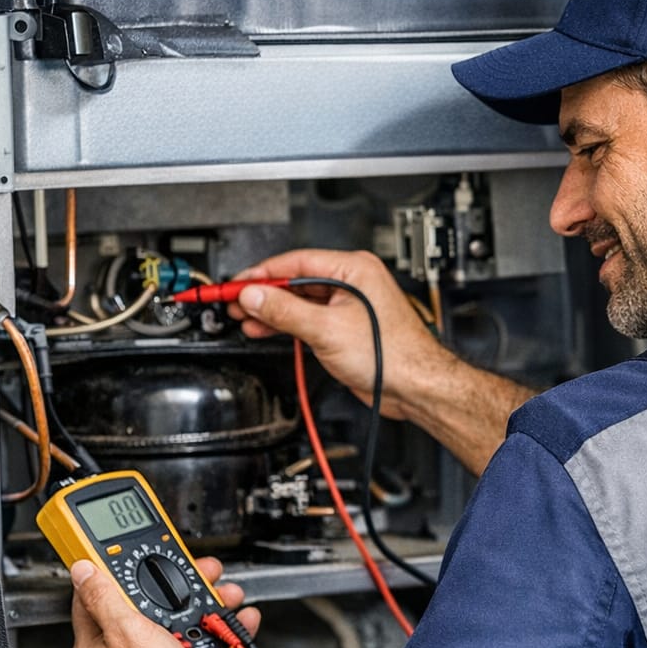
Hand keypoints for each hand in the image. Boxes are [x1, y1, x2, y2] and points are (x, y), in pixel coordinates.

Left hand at [69, 557, 261, 647]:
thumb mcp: (126, 628)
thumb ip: (102, 596)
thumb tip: (80, 571)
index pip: (93, 602)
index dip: (114, 579)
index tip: (130, 568)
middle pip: (143, 621)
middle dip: (176, 604)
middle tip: (198, 594)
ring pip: (172, 643)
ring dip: (203, 629)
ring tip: (220, 624)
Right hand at [226, 250, 450, 420]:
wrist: (414, 386)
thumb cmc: (392, 354)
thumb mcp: (327, 329)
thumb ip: (285, 310)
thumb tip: (255, 296)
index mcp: (354, 269)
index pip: (295, 261)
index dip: (261, 273)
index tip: (235, 284)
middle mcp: (352, 282)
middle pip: (295, 280)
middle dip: (262, 293)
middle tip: (232, 302)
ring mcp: (348, 304)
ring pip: (299, 300)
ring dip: (271, 310)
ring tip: (243, 318)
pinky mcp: (345, 326)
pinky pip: (308, 317)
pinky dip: (286, 323)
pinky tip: (266, 328)